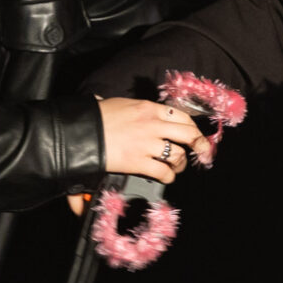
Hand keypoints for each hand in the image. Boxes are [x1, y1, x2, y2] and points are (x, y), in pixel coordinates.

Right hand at [96, 95, 213, 182]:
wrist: (80, 132)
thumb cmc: (95, 117)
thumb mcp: (119, 104)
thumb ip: (132, 109)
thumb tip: (126, 107)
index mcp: (148, 108)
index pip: (182, 116)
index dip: (193, 128)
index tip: (195, 135)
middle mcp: (152, 125)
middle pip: (188, 134)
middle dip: (200, 145)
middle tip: (202, 152)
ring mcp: (147, 144)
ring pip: (178, 155)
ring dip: (180, 164)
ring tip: (176, 167)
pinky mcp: (138, 162)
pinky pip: (164, 172)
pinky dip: (168, 176)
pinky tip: (166, 177)